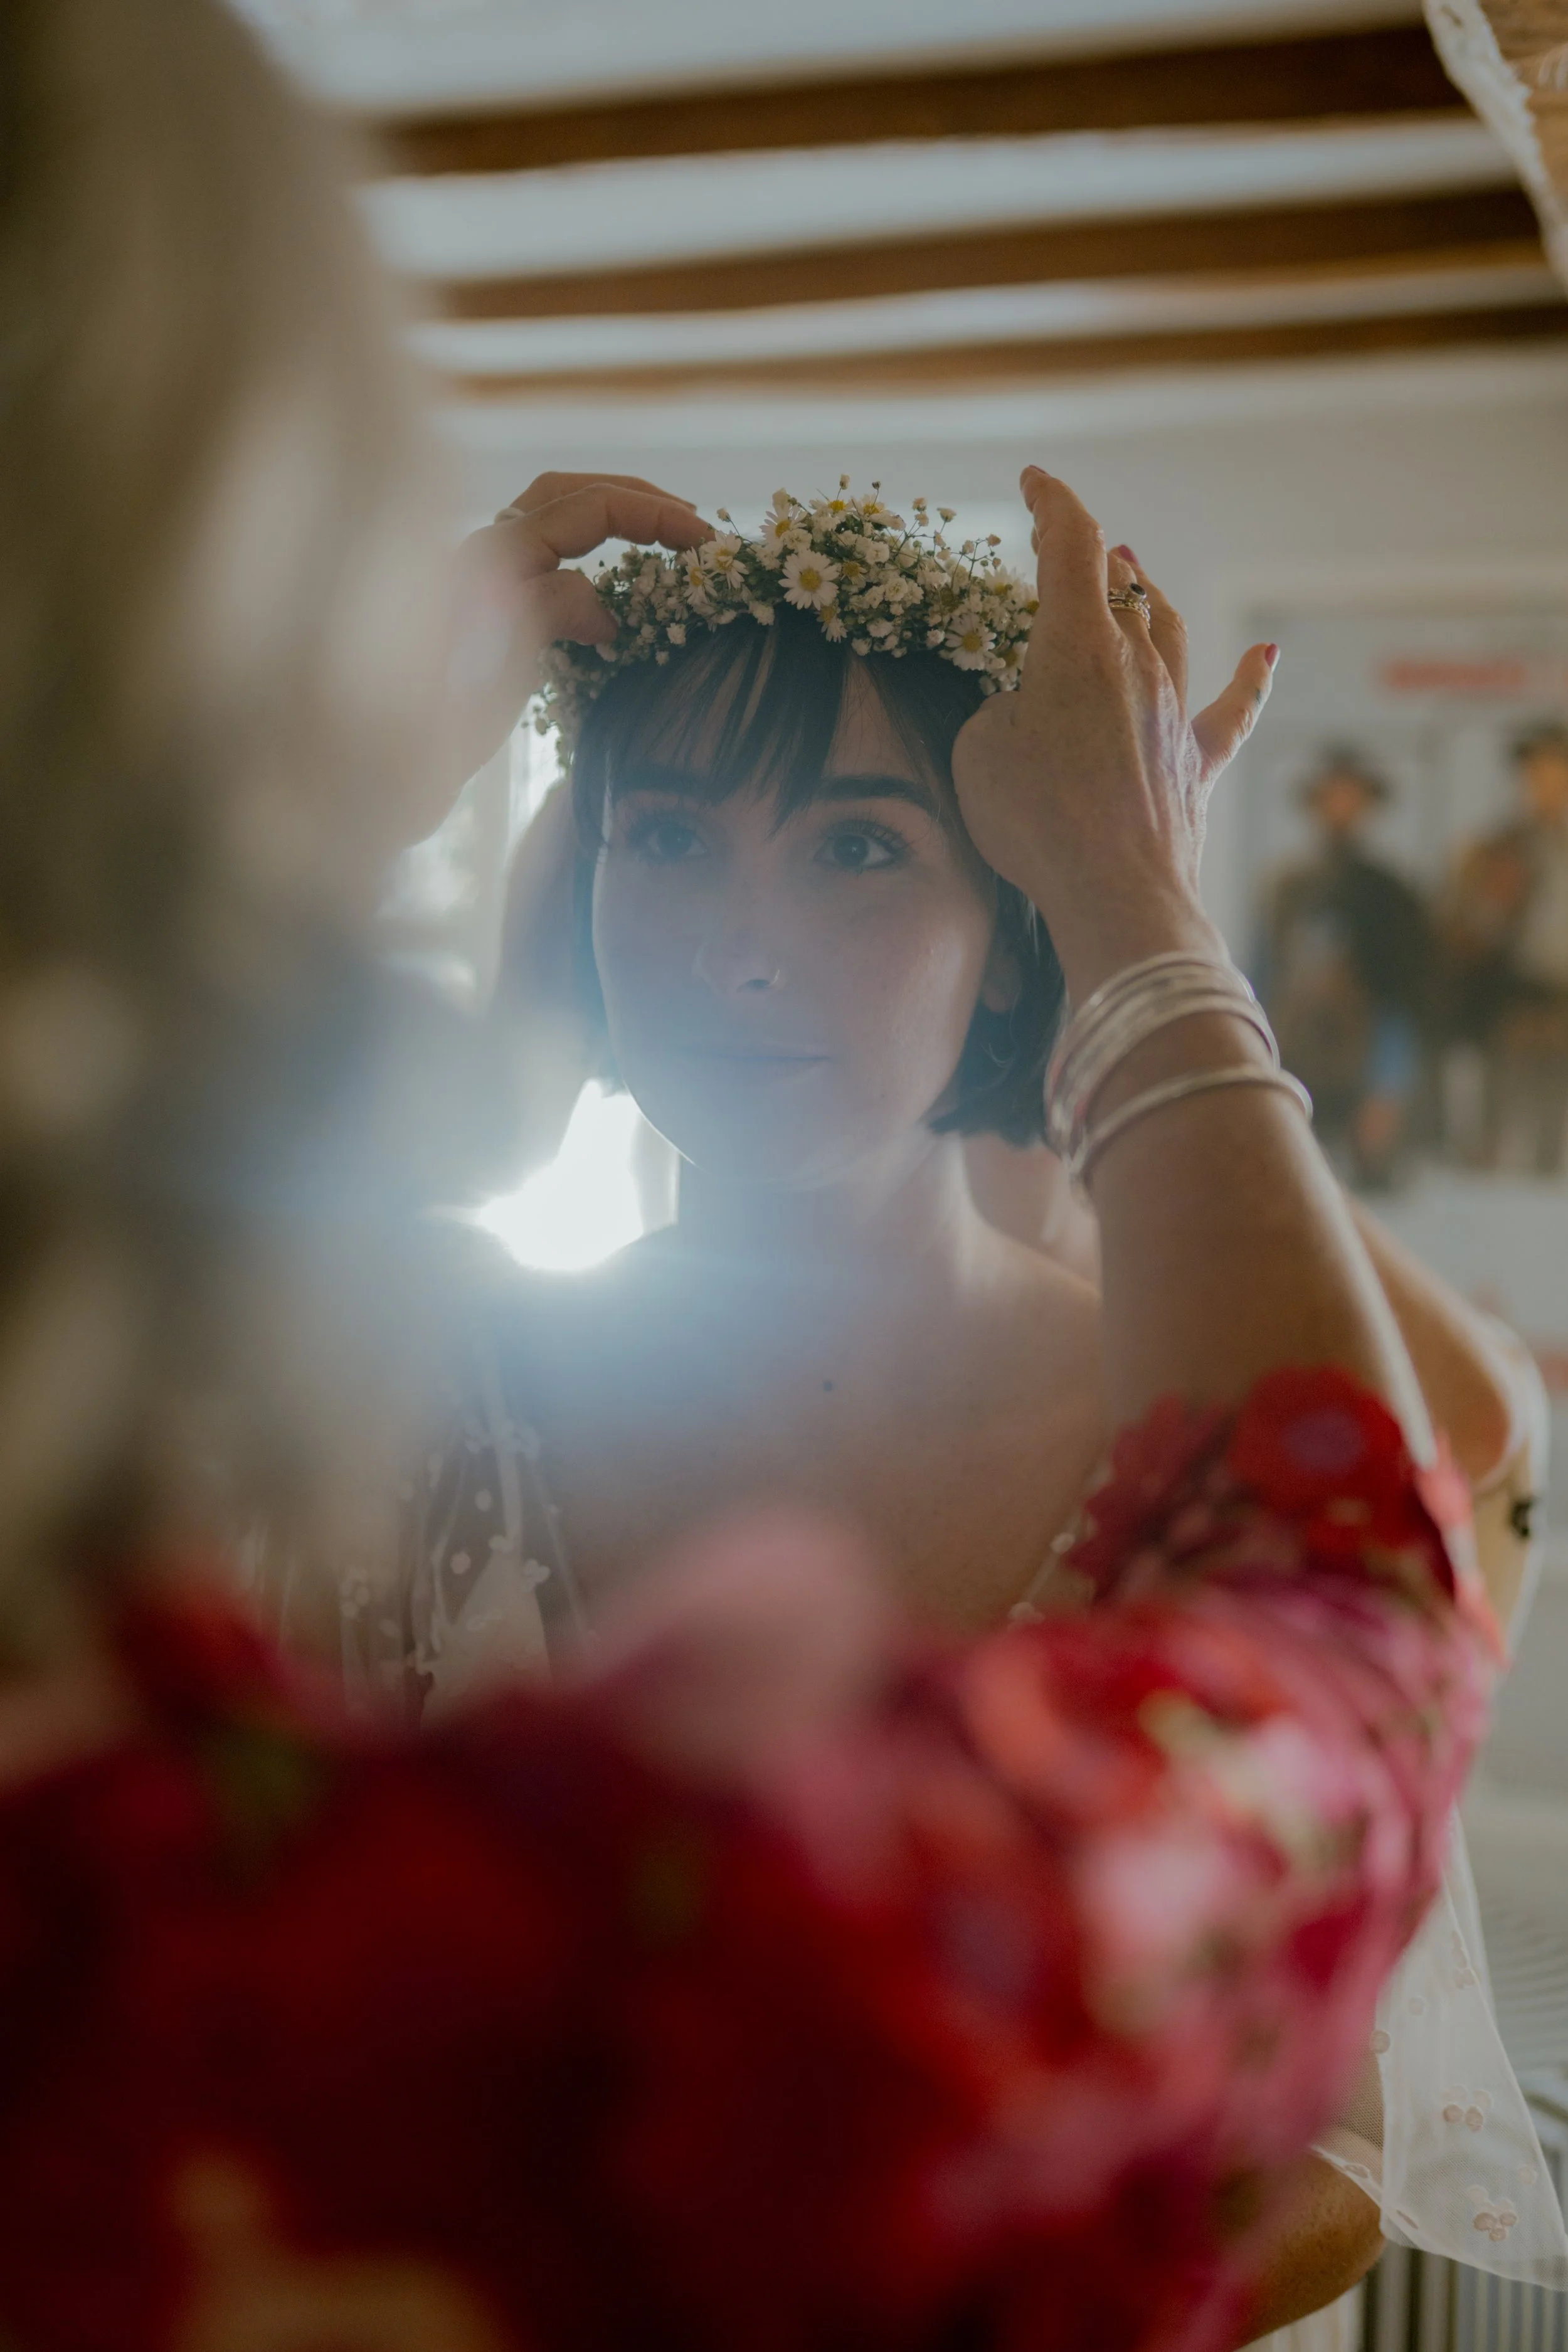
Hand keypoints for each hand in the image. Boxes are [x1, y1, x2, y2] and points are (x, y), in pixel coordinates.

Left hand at [439, 472, 712, 800]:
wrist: (378, 773)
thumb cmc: (430, 731)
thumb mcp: (497, 669)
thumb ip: (549, 611)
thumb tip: (603, 606)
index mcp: (490, 557)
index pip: (586, 506)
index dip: (652, 516)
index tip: (704, 542)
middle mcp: (480, 555)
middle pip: (566, 493)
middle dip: (633, 501)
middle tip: (690, 527)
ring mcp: (478, 580)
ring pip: (549, 519)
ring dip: (607, 520)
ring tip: (660, 545)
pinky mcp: (479, 610)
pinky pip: (538, 558)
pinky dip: (583, 554)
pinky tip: (611, 590)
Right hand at [951, 465, 1275, 997]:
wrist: (1115, 892)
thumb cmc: (1036, 821)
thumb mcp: (981, 752)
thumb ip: (1003, 712)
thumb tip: (1029, 712)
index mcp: (1077, 646)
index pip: (1068, 544)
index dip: (1051, 502)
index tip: (1034, 482)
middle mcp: (1136, 664)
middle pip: (1118, 588)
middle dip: (1090, 558)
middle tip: (1068, 544)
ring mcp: (1176, 712)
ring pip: (1170, 630)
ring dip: (1151, 595)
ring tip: (1136, 571)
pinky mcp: (1199, 762)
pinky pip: (1234, 709)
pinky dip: (1248, 678)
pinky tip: (1264, 655)